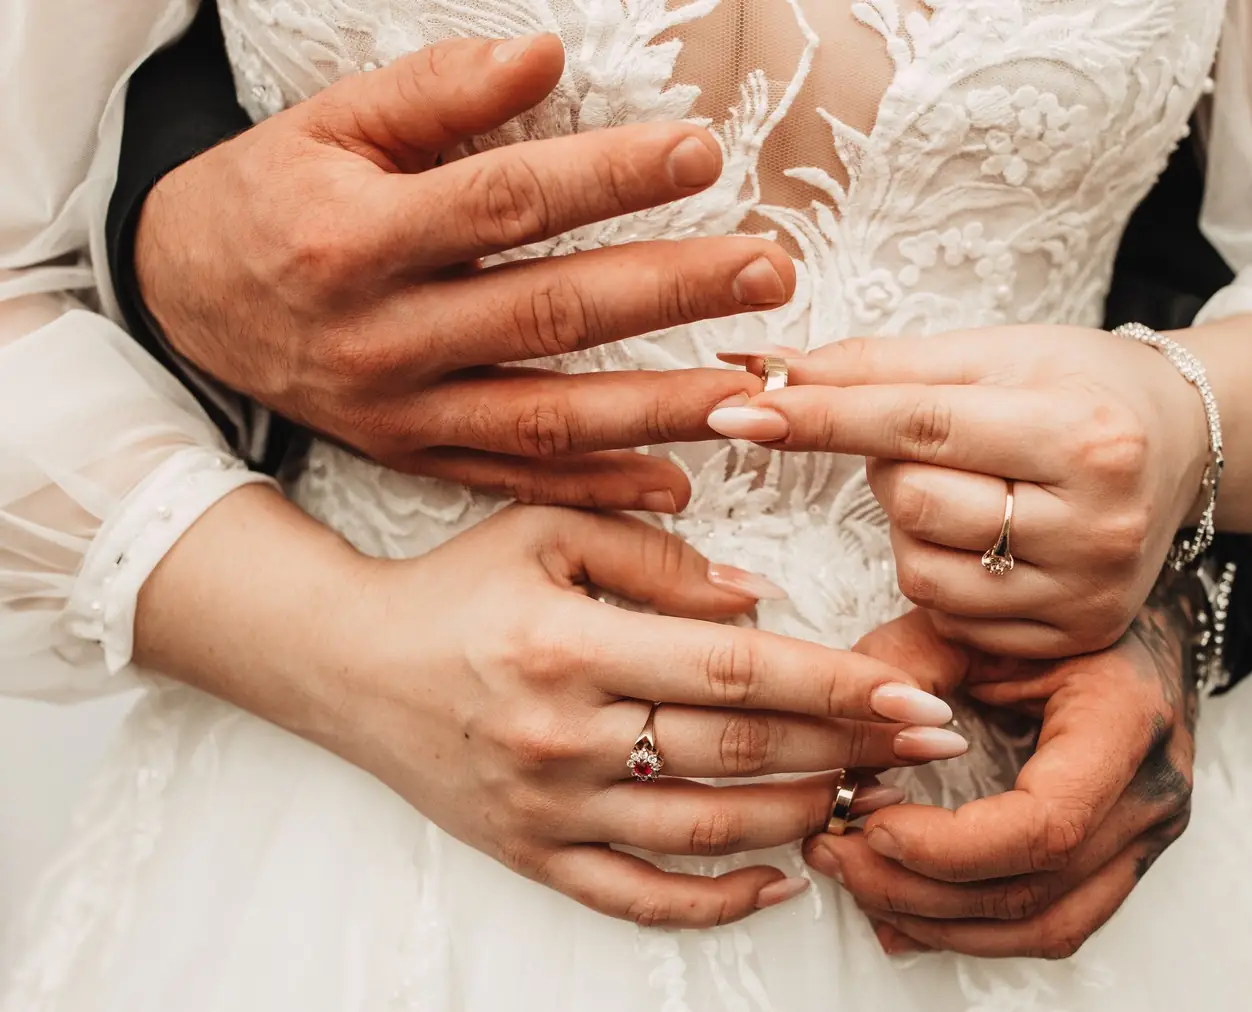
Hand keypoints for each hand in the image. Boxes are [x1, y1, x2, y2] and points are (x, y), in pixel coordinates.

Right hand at [136, 34, 794, 510]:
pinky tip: (675, 484)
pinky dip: (596, 488)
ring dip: (659, 406)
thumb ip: (439, 90)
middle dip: (670, 291)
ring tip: (751, 389)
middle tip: (769, 271)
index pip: (508, 201)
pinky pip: (515, 479)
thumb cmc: (271, 197)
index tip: (703, 153)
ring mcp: (402, 409)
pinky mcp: (413, 454)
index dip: (609, 176)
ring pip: (548, 415)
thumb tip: (547, 53)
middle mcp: (384, 333)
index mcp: (360, 235)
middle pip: (550, 310)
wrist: (184, 301)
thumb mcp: (331, 123)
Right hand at [325, 507, 968, 926]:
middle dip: (849, 750)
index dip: (836, 686)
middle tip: (931, 746)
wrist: (348, 663)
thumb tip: (758, 601)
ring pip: (705, 829)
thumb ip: (656, 553)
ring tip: (873, 794)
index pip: (736, 671)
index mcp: (571, 645)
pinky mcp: (534, 855)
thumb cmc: (457, 588)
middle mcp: (562, 736)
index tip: (914, 694)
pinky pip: (638, 898)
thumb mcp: (545, 529)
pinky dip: (716, 899)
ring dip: (803, 816)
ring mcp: (549, 809)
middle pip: (738, 753)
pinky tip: (779, 879)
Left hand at [707, 330, 1210, 655]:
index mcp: (1083, 432)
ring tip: (966, 486)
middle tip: (933, 442)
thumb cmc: (1077, 384)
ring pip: (921, 570)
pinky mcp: (1074, 636)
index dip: (823, 416)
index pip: (920, 425)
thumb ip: (875, 367)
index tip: (741, 409)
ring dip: (912, 525)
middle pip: (915, 503)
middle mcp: (1097, 523)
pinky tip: (985, 537)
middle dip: (891, 468)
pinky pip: (950, 617)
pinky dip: (941, 572)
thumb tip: (761, 374)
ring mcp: (1088, 592)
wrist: (1181, 441)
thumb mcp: (991, 352)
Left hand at [803, 589, 1196, 957]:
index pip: (1046, 824)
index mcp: (1124, 719)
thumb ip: (905, 669)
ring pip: (1044, 927)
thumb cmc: (1048, 621)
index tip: (871, 826)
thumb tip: (847, 750)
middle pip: (1035, 888)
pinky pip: (1053, 925)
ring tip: (858, 885)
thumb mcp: (973, 622)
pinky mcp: (1124, 862)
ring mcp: (1145, 838)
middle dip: (919, 888)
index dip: (950, 845)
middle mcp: (1149, 792)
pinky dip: (972, 931)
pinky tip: (906, 917)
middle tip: (834, 856)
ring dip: (939, 922)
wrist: (1129, 627)